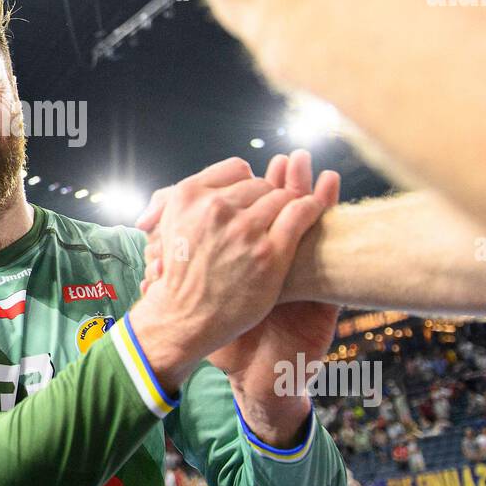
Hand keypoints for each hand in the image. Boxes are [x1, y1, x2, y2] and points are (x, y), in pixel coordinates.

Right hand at [126, 155, 331, 392]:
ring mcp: (243, 230)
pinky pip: (300, 213)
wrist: (183, 317)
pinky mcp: (268, 253)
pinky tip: (312, 211)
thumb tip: (236, 172)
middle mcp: (214, 207)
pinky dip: (310, 208)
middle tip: (269, 218)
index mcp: (188, 195)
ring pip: (281, 196)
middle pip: (260, 184)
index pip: (236, 168)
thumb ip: (199, 196)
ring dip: (289, 205)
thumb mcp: (173, 222)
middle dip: (266, 199)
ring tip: (290, 219)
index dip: (247, 184)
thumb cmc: (182, 270)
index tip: (250, 201)